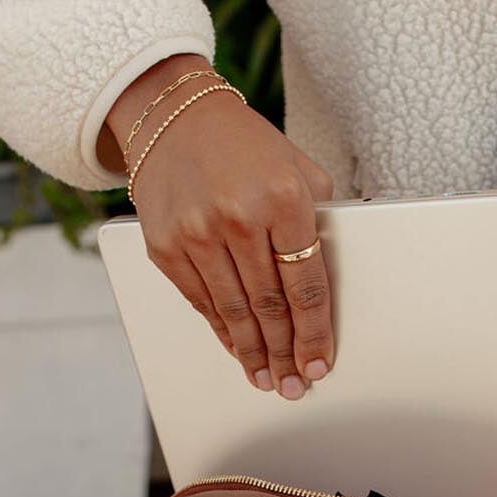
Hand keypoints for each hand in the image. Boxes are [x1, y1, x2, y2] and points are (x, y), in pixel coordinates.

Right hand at [104, 54, 334, 398]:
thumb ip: (318, 219)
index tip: (319, 362)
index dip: (314, 332)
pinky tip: (237, 349)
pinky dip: (222, 331)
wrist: (172, 112)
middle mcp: (237, 217)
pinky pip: (201, 302)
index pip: (305, 285)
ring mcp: (197, 233)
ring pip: (233, 312)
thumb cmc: (244, 145)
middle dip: (285, 353)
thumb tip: (330, 280)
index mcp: (282, 197)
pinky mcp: (166, 245)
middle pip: (270, 307)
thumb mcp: (297, 167)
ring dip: (254, 353)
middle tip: (295, 384)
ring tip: (268, 378)